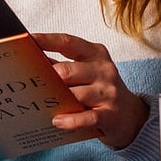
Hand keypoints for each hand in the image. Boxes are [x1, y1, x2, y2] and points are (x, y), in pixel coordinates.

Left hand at [33, 32, 148, 149]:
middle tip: (31, 82)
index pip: (68, 42)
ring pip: (76, 94)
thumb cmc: (101, 90)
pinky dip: (70, 120)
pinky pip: (86, 117)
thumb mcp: (88, 72)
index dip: (46, 40)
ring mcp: (108, 92)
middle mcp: (104, 70)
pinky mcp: (109, 115)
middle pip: (69, 70)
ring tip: (41, 105)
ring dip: (57, 101)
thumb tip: (34, 60)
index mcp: (96, 53)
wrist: (132, 116)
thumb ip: (64, 65)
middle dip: (50, 77)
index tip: (28, 39)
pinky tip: (57, 121)